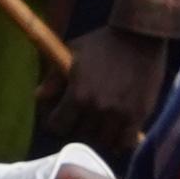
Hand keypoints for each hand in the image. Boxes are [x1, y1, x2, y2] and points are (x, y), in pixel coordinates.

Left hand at [45, 21, 179, 161]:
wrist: (140, 36)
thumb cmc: (102, 43)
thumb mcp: (72, 53)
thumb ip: (54, 77)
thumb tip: (39, 96)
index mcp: (78, 94)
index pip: (57, 126)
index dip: (55, 122)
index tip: (59, 118)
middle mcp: (97, 108)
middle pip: (79, 136)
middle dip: (76, 128)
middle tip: (80, 120)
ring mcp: (119, 114)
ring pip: (102, 142)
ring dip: (98, 136)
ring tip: (98, 127)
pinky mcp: (139, 115)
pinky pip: (126, 142)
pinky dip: (119, 141)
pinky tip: (117, 134)